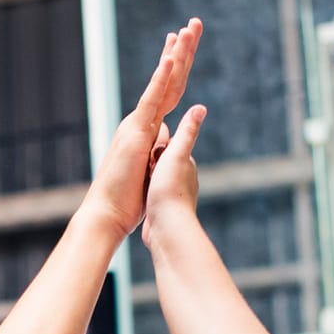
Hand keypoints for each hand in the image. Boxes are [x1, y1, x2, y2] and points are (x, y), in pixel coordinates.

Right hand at [81, 18, 201, 237]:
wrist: (108, 213)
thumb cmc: (128, 199)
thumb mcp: (151, 168)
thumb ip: (158, 148)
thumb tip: (167, 134)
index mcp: (147, 129)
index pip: (169, 92)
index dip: (178, 68)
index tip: (183, 46)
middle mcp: (141, 120)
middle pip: (169, 80)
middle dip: (181, 51)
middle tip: (192, 24)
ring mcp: (137, 124)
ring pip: (162, 83)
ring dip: (175, 54)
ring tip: (186, 29)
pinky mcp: (136, 132)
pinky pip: (152, 100)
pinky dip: (161, 79)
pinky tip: (171, 58)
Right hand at [141, 99, 209, 251]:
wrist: (167, 226)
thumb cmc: (170, 189)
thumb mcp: (176, 154)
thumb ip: (187, 131)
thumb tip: (200, 107)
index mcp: (186, 164)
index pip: (170, 144)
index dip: (156, 140)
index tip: (144, 136)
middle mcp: (184, 180)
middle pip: (163, 162)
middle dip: (150, 157)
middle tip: (135, 153)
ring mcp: (173, 197)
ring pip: (157, 178)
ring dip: (147, 174)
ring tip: (133, 173)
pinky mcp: (163, 211)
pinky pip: (153, 195)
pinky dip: (145, 191)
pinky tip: (135, 194)